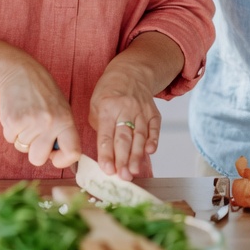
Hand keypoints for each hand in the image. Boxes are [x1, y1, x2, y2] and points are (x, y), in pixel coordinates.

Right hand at [0, 60, 81, 169]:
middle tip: (34, 134)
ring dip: (22, 136)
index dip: (63, 161)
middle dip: (34, 152)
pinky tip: (16, 114)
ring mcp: (31, 122)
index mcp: (66, 120)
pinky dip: (11, 130)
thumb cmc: (43, 94)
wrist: (21, 72)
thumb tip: (58, 158)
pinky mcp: (13, 121)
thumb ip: (63, 132)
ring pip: (22, 148)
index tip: (55, 157)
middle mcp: (50, 123)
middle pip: (38, 159)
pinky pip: (10, 139)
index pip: (73, 153)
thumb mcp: (61, 109)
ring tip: (26, 116)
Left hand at [89, 64, 161, 180]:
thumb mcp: (95, 104)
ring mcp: (142, 111)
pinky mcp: (153, 113)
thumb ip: (98, 127)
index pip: (106, 135)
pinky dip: (153, 140)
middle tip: (122, 176)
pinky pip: (155, 128)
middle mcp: (125, 109)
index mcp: (107, 108)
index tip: (107, 170)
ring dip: (137, 155)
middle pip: (124, 138)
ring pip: (140, 136)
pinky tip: (151, 151)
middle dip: (123, 159)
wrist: (131, 73)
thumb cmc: (109, 92)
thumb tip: (104, 150)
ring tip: (134, 171)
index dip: (107, 154)